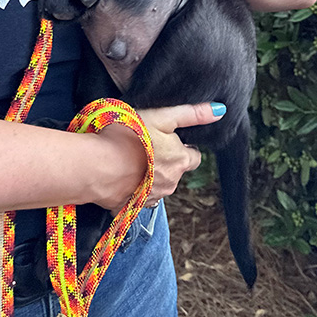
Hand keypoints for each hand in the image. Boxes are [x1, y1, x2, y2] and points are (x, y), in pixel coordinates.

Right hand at [93, 102, 224, 214]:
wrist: (96, 165)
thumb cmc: (127, 137)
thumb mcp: (161, 117)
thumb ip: (191, 115)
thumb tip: (220, 110)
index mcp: (181, 161)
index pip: (193, 156)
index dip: (180, 146)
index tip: (165, 138)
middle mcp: (172, 183)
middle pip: (175, 170)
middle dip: (164, 160)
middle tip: (143, 145)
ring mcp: (153, 198)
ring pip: (158, 184)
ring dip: (149, 174)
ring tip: (128, 158)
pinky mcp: (133, 206)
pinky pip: (139, 196)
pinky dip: (134, 187)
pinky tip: (120, 174)